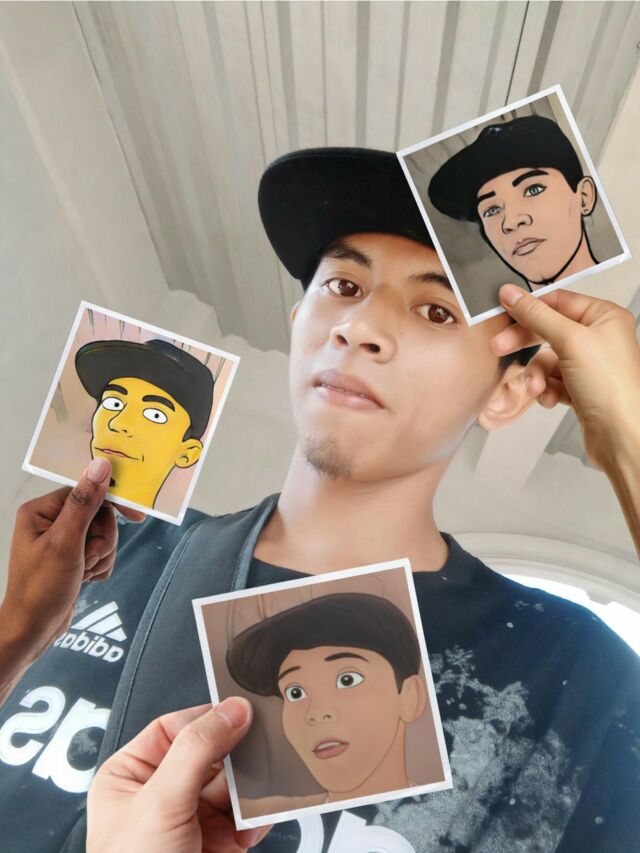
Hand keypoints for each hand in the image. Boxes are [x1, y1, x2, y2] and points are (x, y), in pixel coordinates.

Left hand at [1, 457, 144, 663]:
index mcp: (41, 511)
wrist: (32, 631)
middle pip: (98, 515)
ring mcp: (61, 540)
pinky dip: (100, 566)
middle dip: (102, 539)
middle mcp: (49, 521)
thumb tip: (100, 465)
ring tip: (84, 571)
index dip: (110, 505)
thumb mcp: (66, 542)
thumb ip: (84, 502)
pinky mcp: (71, 557)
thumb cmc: (40, 589)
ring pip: (103, 535)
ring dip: (102, 555)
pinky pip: (100, 552)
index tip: (136, 515)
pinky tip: (86, 578)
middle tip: (89, 557)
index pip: (86, 492)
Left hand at [87, 699, 271, 852]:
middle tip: (262, 744)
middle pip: (209, 754)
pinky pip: (245, 818)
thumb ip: (197, 750)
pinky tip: (258, 820)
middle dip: (236, 756)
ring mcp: (190, 821)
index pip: (174, 728)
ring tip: (264, 785)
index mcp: (130, 776)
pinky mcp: (216, 845)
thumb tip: (232, 710)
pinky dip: (257, 817)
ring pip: (232, 786)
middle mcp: (160, 794)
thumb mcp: (160, 802)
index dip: (207, 717)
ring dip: (251, 787)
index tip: (240, 708)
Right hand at [491, 285, 639, 470]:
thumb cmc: (610, 385)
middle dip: (525, 343)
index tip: (502, 311)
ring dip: (537, 375)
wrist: (621, 436)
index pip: (559, 302)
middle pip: (549, 331)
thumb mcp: (569, 340)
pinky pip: (552, 381)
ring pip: (547, 360)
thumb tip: (510, 293)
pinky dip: (545, 390)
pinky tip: (548, 399)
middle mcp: (599, 338)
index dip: (530, 307)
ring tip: (536, 388)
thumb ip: (537, 315)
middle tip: (499, 347)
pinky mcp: (581, 389)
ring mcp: (590, 365)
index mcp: (605, 317)